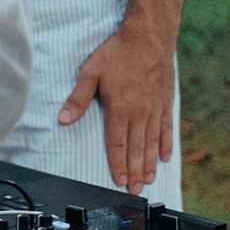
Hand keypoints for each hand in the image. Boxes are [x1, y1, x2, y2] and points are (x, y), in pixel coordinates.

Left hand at [61, 18, 174, 194]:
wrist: (148, 38)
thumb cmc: (117, 53)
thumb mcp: (90, 73)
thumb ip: (77, 99)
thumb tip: (62, 119)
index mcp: (119, 108)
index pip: (117, 144)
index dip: (118, 164)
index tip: (119, 180)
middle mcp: (139, 113)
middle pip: (137, 149)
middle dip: (135, 172)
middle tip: (135, 191)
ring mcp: (155, 109)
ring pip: (152, 143)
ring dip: (150, 164)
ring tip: (149, 180)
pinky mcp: (165, 102)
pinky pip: (166, 129)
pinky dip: (165, 145)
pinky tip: (165, 158)